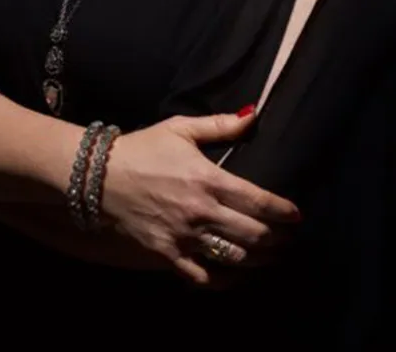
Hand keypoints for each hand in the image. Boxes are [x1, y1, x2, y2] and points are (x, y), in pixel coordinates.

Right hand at [96, 107, 300, 286]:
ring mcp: (183, 237)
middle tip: (288, 239)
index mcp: (208, 179)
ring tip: (271, 257)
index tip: (296, 216)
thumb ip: (220, 125)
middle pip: (253, 234)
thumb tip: (253, 114)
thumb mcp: (180, 129)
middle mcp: (200, 212)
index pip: (258, 201)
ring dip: (259, 260)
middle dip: (278, 239)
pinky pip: (203, 276)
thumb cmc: (142, 148)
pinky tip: (236, 275)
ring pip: (234, 258)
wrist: (98, 176)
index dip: (283, 212)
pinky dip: (224, 280)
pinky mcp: (166, 255)